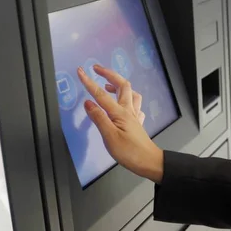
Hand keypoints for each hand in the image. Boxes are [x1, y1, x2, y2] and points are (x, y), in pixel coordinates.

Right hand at [77, 65, 163, 183]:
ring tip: (108, 85)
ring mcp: (135, 115)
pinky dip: (129, 100)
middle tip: (97, 69)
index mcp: (120, 112)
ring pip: (131, 93)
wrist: (149, 162)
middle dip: (109, 74)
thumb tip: (88, 102)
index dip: (89, 82)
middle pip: (122, 85)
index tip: (80, 71)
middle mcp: (129, 110)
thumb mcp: (109, 137)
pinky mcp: (138, 123)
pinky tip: (124, 104)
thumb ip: (99, 118)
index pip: (101, 94)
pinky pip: (136, 105)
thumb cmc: (129, 152)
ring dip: (119, 85)